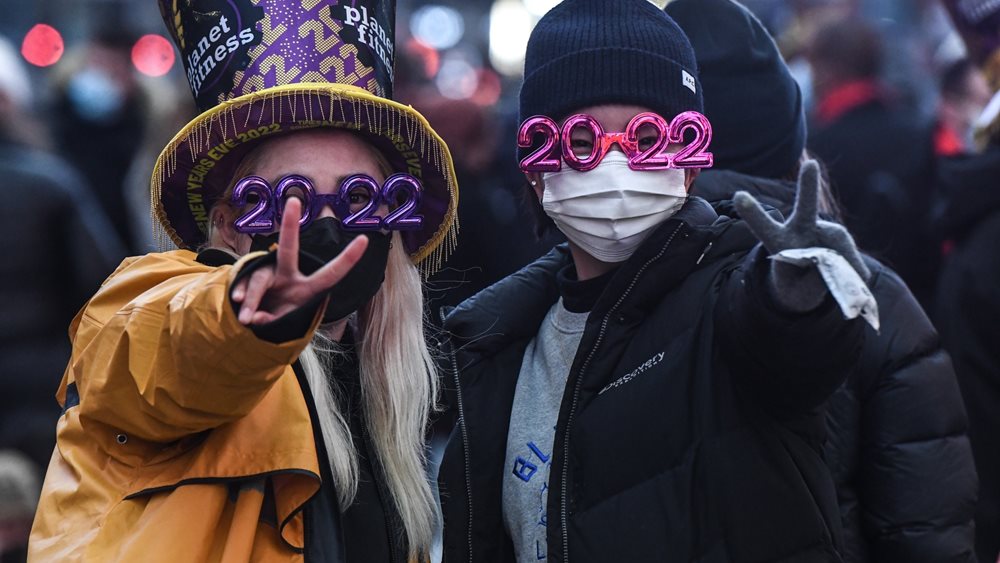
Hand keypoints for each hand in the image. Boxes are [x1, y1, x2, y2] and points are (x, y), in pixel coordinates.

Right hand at [231, 198, 367, 324]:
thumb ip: (272, 322)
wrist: (259, 320)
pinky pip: (244, 284)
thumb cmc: (280, 318)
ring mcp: (268, 274)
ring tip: (246, 320)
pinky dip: (242, 300)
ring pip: (259, 280)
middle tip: (293, 202)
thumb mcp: (282, 325)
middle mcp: (290, 275)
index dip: (348, 259)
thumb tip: (256, 318)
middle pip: (289, 249)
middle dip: (289, 226)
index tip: (365, 239)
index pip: (331, 273)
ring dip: (252, 301)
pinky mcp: (248, 277)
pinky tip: (243, 317)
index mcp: (309, 288)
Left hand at [734, 160, 869, 311]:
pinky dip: (852, 269)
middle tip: (811, 165)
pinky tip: (852, 278)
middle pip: (805, 208)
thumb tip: (841, 265)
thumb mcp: (799, 295)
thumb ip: (815, 282)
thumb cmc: (796, 287)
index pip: (763, 227)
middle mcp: (799, 229)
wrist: (809, 283)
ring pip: (838, 243)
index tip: (739, 195)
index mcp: (778, 243)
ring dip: (843, 265)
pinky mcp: (838, 236)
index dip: (752, 213)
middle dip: (809, 187)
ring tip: (839, 282)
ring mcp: (821, 230)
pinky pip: (849, 254)